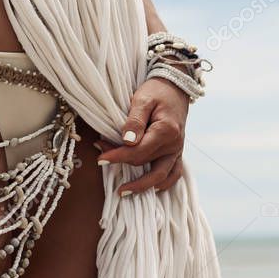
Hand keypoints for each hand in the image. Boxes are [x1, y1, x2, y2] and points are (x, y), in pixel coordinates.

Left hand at [94, 76, 189, 195]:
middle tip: (101, 159)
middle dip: (121, 163)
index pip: (138, 151)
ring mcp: (178, 150)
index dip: (117, 156)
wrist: (175, 86)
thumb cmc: (157, 90)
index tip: (100, 157)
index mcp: (166, 131)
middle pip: (144, 163)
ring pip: (161, 176)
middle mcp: (174, 145)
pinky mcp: (178, 152)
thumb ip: (134, 120)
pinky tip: (150, 188)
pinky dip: (163, 183)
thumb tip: (127, 141)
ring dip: (142, 185)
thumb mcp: (143, 99)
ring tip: (123, 191)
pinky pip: (174, 174)